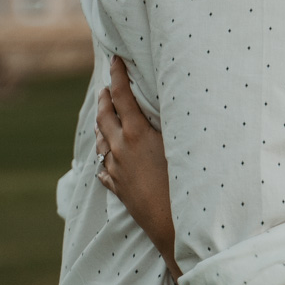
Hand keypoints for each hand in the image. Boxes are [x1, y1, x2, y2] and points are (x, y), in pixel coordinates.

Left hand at [95, 56, 175, 265]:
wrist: (171, 225)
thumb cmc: (183, 182)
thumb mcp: (178, 145)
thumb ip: (168, 123)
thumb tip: (166, 103)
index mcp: (136, 134)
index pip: (122, 96)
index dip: (117, 75)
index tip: (114, 60)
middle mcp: (121, 149)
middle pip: (105, 115)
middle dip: (105, 97)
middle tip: (106, 85)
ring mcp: (116, 169)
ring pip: (101, 141)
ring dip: (102, 124)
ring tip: (103, 115)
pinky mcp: (118, 188)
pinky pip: (105, 169)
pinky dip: (105, 158)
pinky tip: (106, 161)